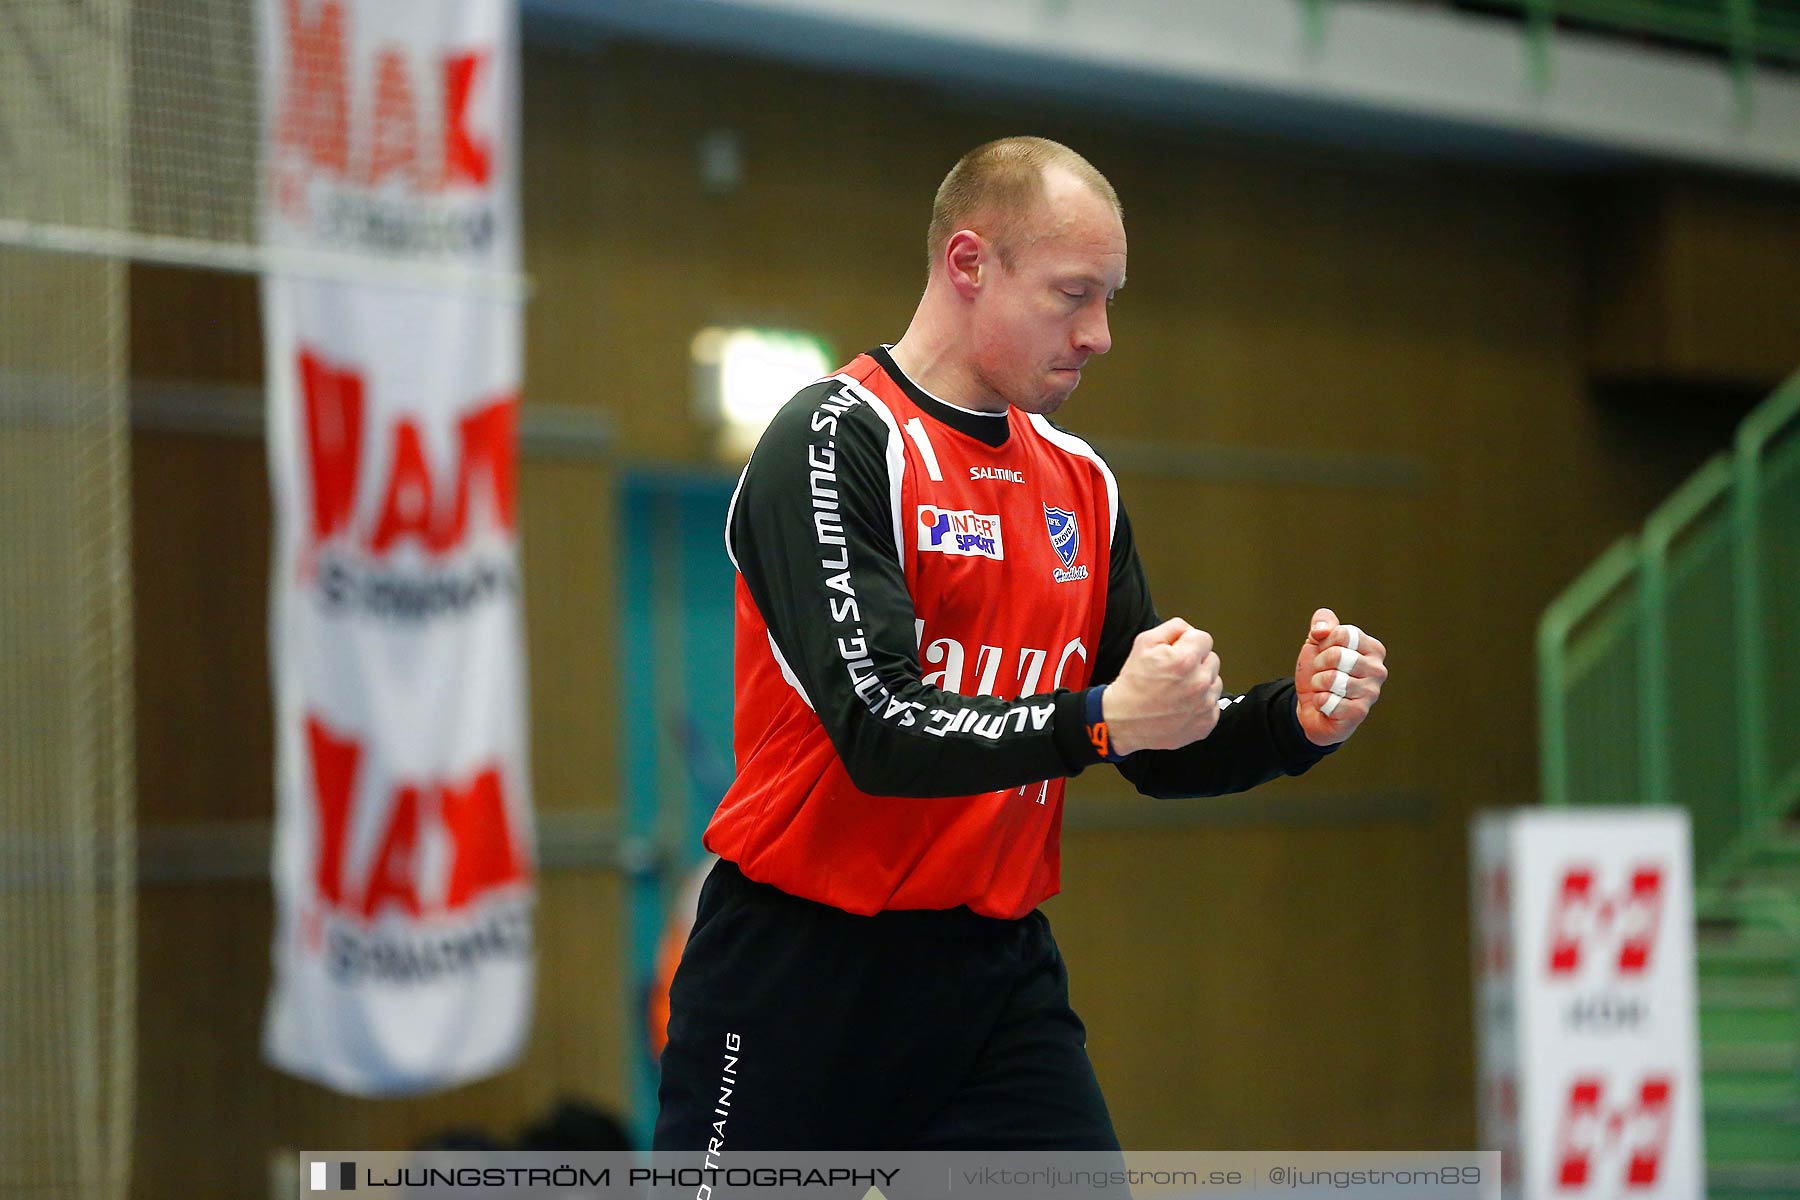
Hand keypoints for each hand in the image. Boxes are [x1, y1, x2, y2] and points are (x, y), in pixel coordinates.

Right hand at [1102, 617, 1222, 755]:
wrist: (1124, 721)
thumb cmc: (1132, 685)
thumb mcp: (1144, 643)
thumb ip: (1172, 628)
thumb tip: (1188, 629)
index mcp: (1185, 661)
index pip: (1204, 638)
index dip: (1188, 643)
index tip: (1178, 652)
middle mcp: (1199, 683)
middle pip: (1212, 659)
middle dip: (1196, 662)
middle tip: (1175, 672)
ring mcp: (1205, 705)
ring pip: (1214, 682)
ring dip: (1200, 682)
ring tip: (1178, 689)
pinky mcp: (1206, 722)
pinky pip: (1213, 704)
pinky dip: (1200, 704)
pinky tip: (1181, 705)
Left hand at [1294, 607, 1386, 746]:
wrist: (1313, 706)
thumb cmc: (1320, 671)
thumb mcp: (1317, 641)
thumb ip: (1322, 622)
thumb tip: (1321, 630)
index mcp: (1373, 648)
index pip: (1343, 633)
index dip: (1324, 643)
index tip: (1325, 653)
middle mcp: (1378, 670)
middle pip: (1337, 655)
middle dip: (1319, 664)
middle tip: (1322, 673)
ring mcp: (1371, 692)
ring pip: (1332, 679)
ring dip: (1318, 684)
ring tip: (1325, 689)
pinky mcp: (1359, 712)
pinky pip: (1328, 700)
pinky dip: (1319, 701)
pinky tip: (1327, 705)